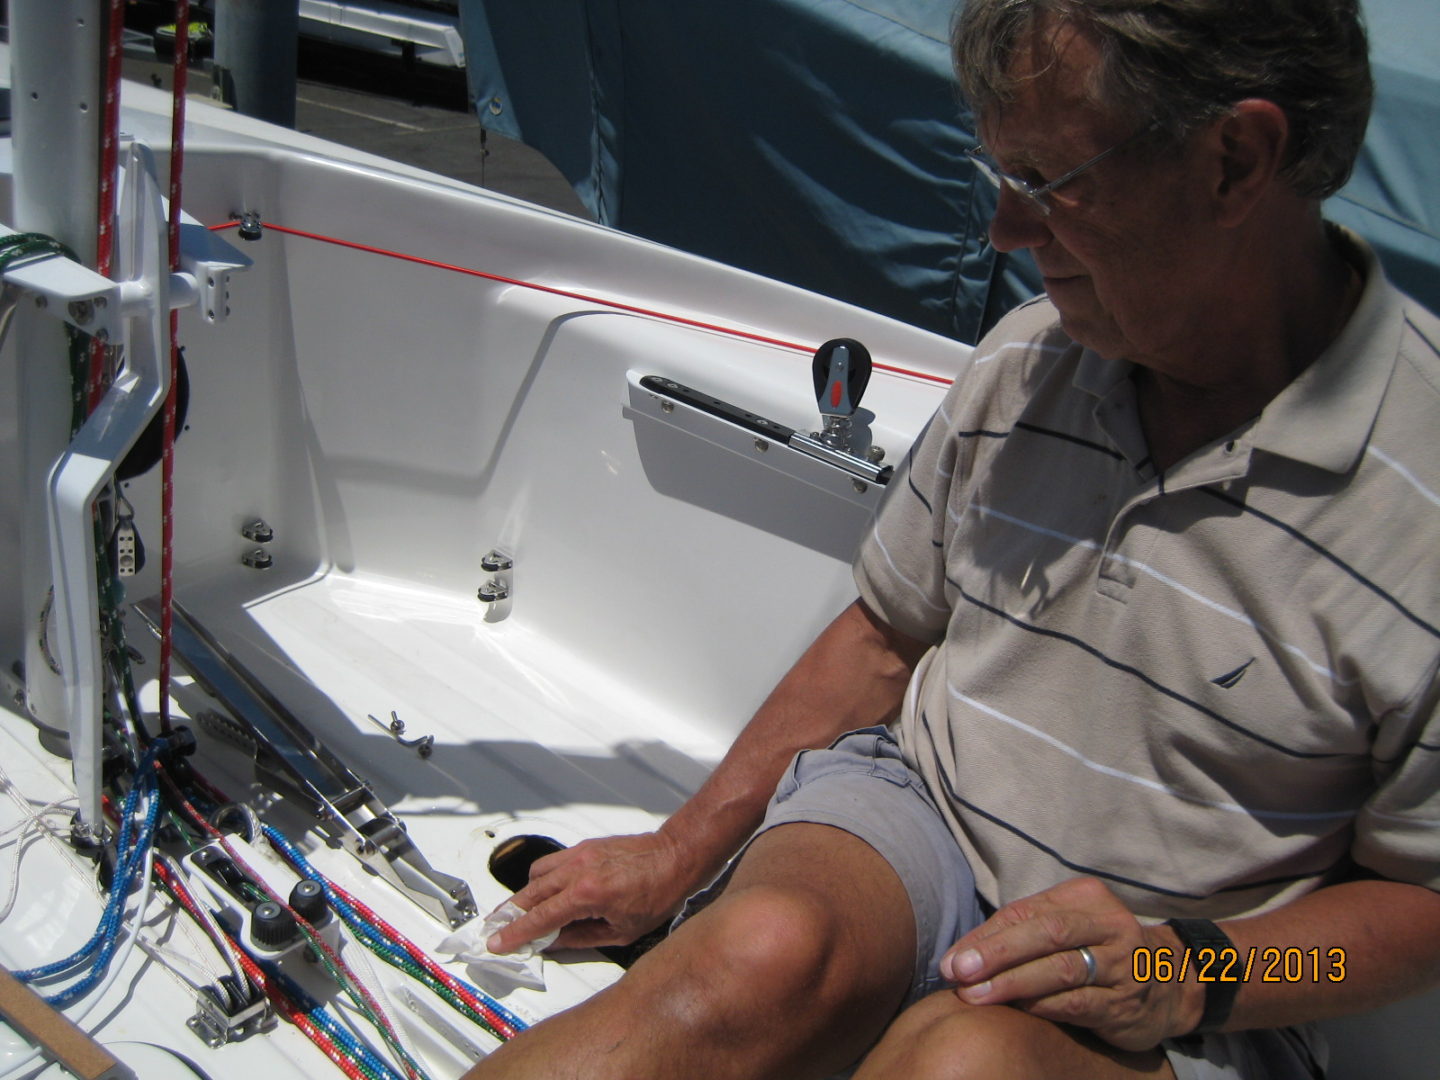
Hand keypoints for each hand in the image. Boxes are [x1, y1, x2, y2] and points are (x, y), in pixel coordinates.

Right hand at [485, 832, 696, 953]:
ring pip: (537, 873)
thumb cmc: (659, 893)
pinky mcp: (585, 846)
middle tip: (496, 927)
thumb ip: (582, 938)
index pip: (540, 918)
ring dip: (524, 894)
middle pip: (530, 893)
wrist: (675, 856)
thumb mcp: (622, 931)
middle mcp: (578, 870)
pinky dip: (542, 877)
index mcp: (587, 894)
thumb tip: (554, 942)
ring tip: (519, 912)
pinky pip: (553, 861)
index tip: (497, 942)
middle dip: (509, 913)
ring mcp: (580, 854)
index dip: (516, 933)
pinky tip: (545, 890)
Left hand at [939, 877, 1198, 1050]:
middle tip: (958, 973)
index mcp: (1084, 897)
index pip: (1024, 912)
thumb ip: (1015, 935)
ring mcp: (1121, 963)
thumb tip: (956, 957)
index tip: (950, 961)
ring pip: (1060, 969)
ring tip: (976, 996)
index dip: (985, 937)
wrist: (1169, 982)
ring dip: (1012, 983)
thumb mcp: (1063, 929)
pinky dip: (1044, 1005)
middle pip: (1045, 933)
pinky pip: (1078, 1002)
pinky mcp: (1126, 1001)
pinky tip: (1018, 1010)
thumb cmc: (1095, 950)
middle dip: (996, 953)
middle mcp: (1107, 924)